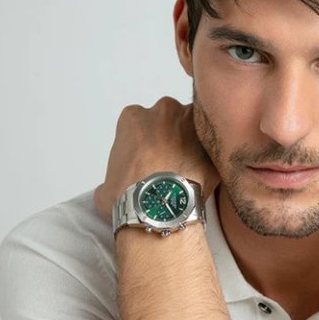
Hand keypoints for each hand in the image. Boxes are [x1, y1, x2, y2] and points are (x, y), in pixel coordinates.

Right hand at [93, 97, 220, 220]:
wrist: (158, 209)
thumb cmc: (128, 195)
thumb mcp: (105, 188)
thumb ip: (111, 179)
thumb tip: (113, 190)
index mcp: (133, 118)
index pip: (139, 122)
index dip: (144, 141)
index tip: (147, 158)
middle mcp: (163, 111)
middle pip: (169, 117)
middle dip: (171, 135)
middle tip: (170, 162)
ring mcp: (190, 122)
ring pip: (194, 125)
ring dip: (192, 141)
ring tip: (189, 168)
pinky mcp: (211, 139)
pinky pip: (213, 144)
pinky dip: (210, 155)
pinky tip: (205, 174)